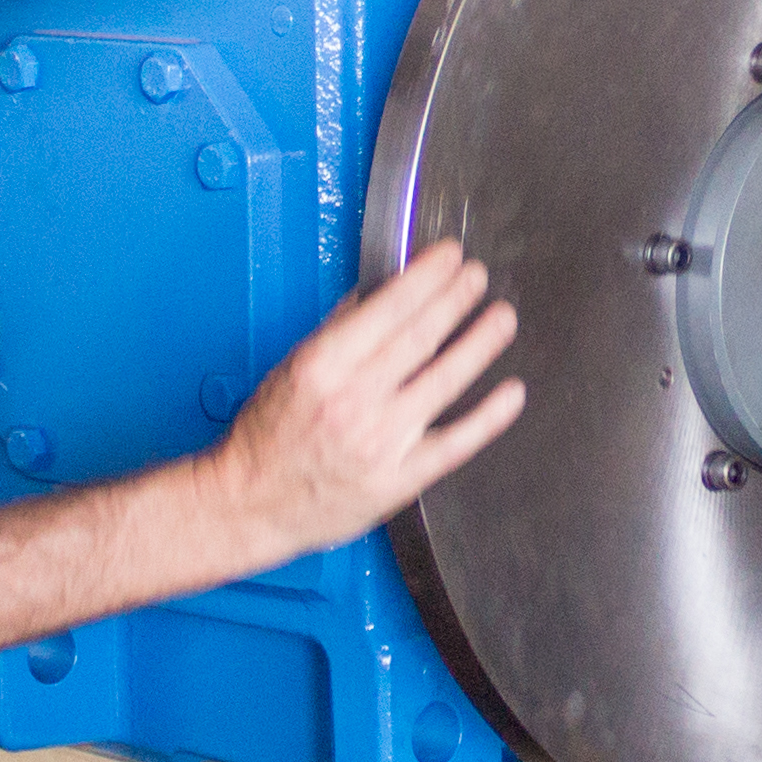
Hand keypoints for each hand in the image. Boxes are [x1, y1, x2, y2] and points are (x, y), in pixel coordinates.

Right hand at [204, 242, 525, 563]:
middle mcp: (353, 401)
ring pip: (444, 383)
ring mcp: (380, 443)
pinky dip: (488, 417)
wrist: (250, 504)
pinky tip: (511, 394)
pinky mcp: (399, 481)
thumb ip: (339, 331)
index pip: (389, 309)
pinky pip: (454, 444)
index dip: (428, 278)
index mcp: (322, 366)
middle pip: (421, 339)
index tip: (450, 257)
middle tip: (479, 277)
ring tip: (502, 319)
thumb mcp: (292, 369)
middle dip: (457, 300)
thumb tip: (382, 294)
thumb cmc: (266, 437)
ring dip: (480, 345)